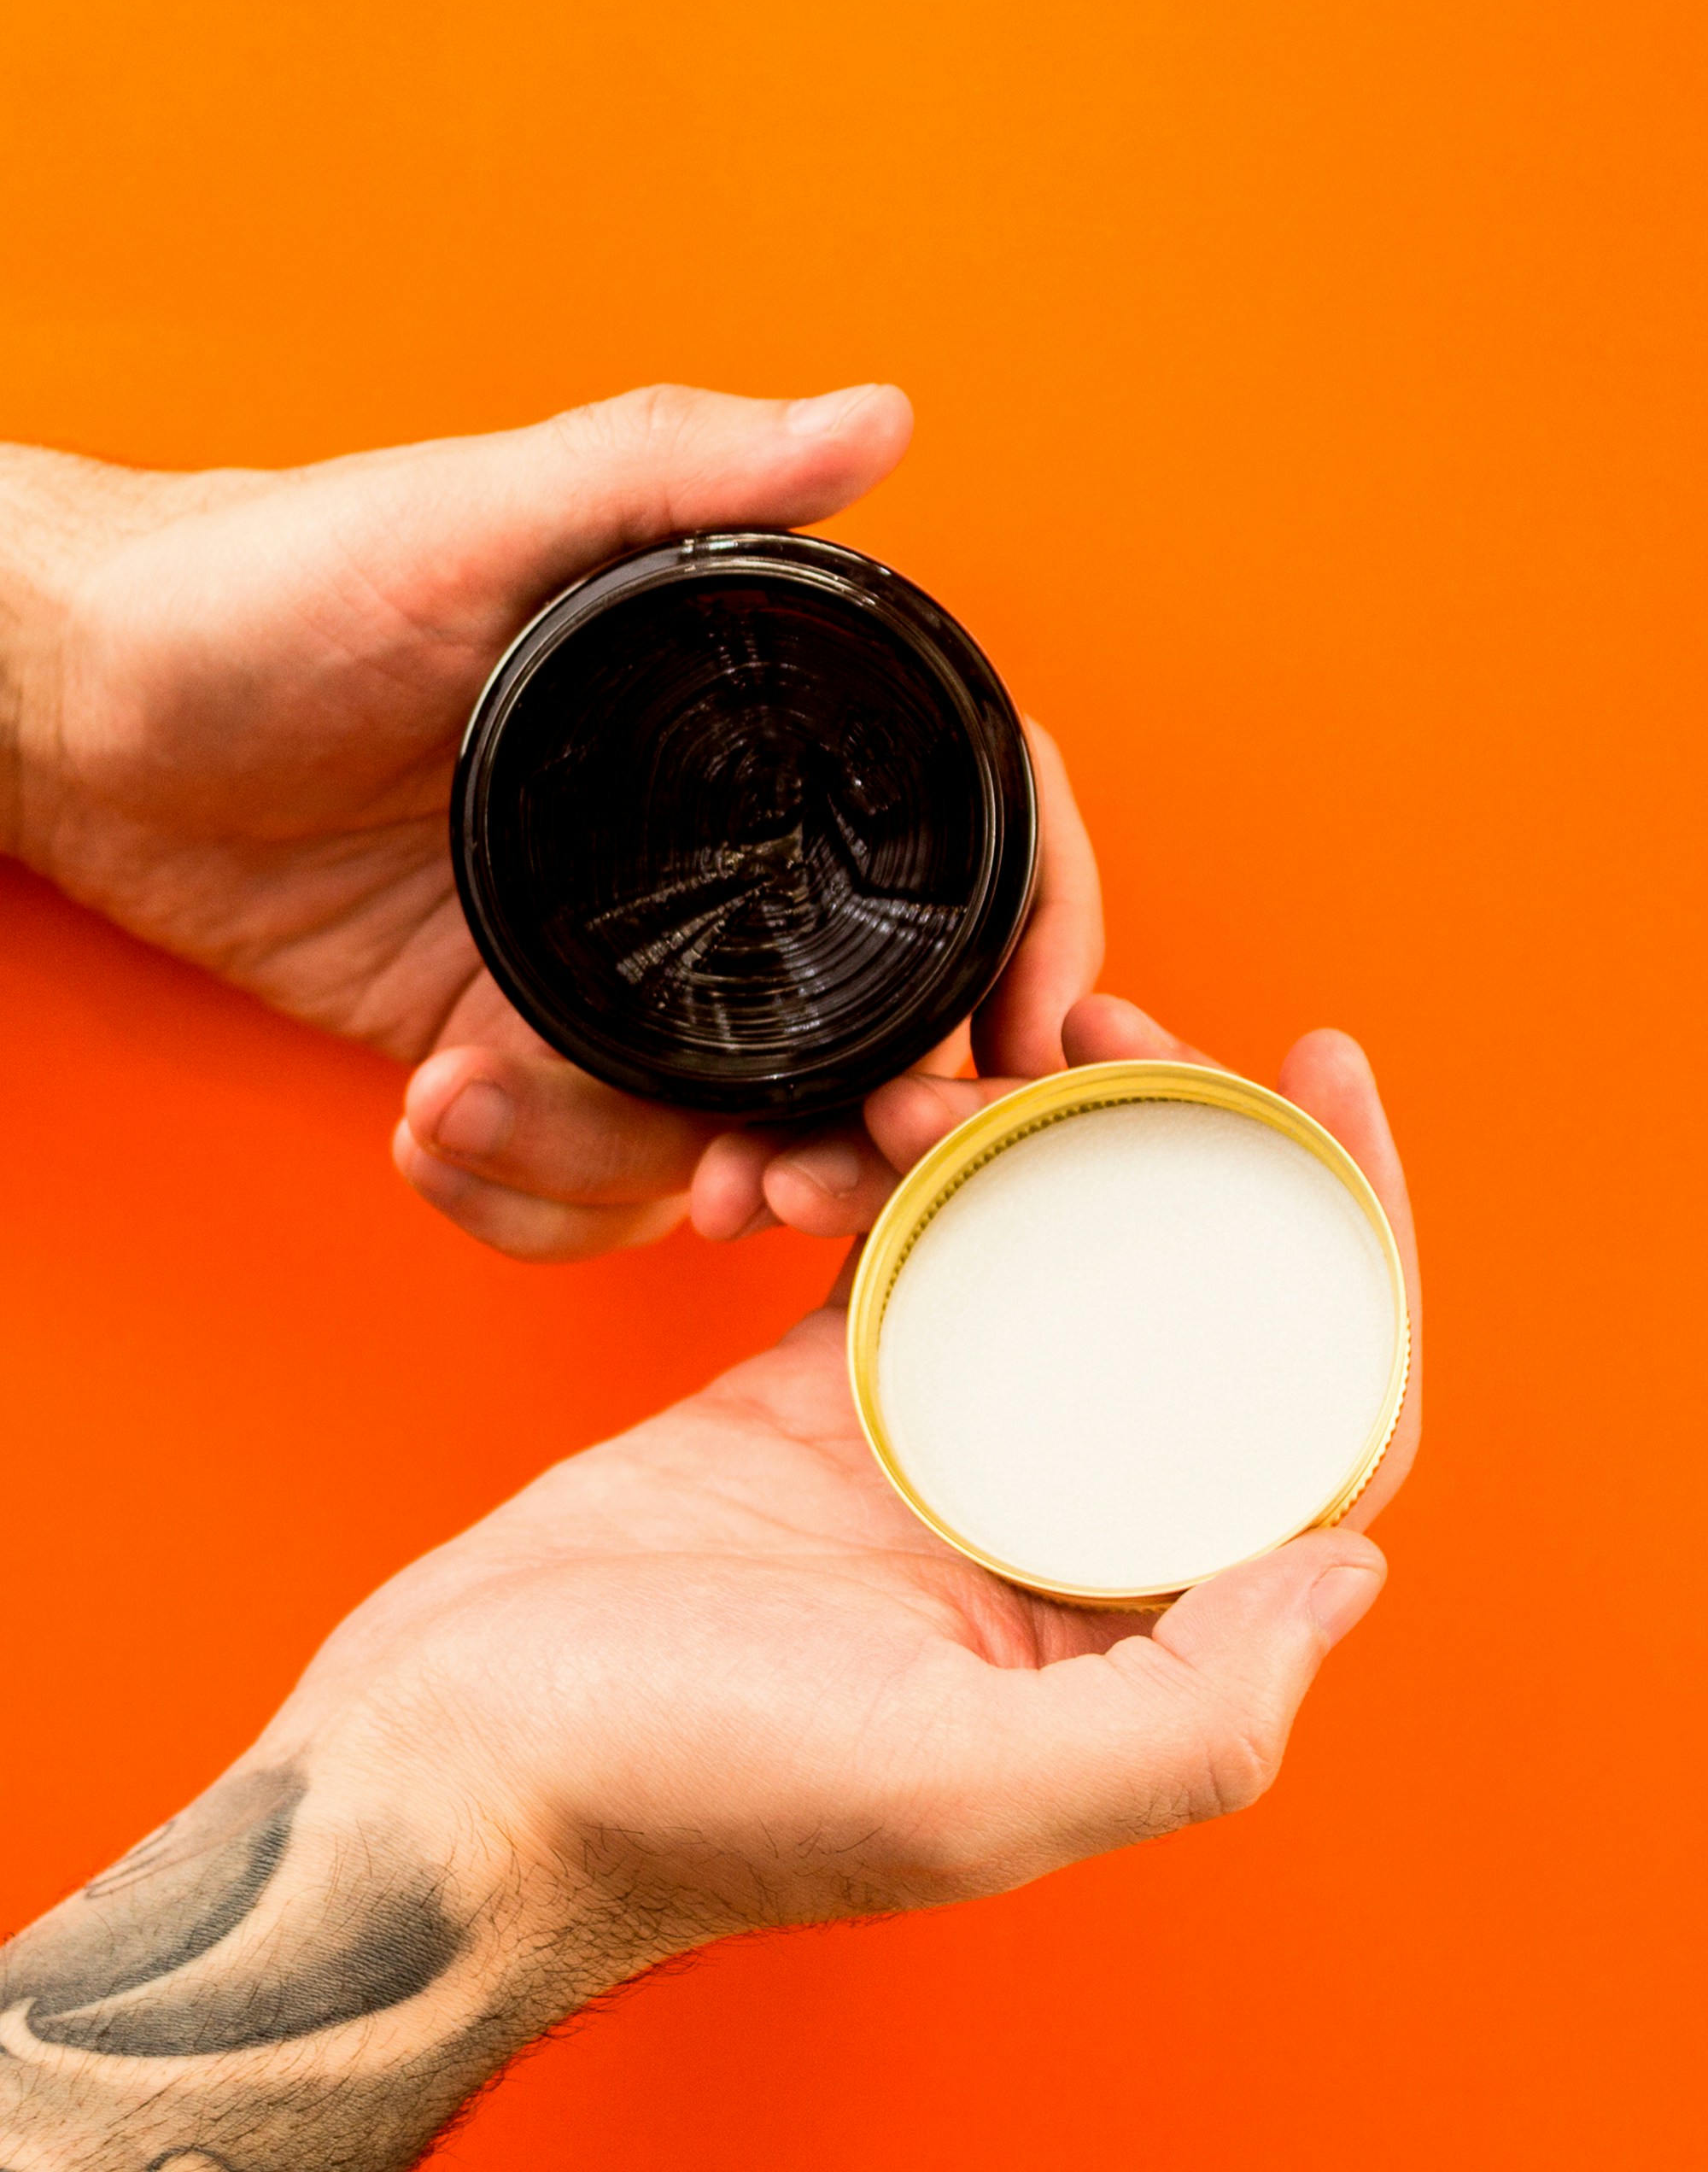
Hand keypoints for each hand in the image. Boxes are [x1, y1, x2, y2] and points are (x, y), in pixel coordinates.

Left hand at [0, 385, 1101, 1260]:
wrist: (81, 708)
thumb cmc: (265, 580)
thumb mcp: (473, 514)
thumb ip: (676, 469)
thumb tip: (877, 419)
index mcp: (736, 721)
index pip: (948, 826)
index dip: (1027, 929)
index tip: (1032, 1038)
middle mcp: (700, 851)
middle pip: (867, 1021)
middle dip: (852, 1128)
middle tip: (773, 1174)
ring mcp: (608, 963)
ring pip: (720, 1127)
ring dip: (631, 1171)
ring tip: (490, 1114)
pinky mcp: (506, 1046)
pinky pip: (580, 1171)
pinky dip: (522, 1192)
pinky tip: (430, 1128)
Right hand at [0, 1000, 1414, 2171]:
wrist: (450, 1764)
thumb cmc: (685, 1801)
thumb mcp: (964, 1792)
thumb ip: (1190, 1718)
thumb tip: (1357, 1566)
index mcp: (1119, 1628)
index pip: (1311, 1425)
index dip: (1357, 1248)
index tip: (1326, 1076)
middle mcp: (1048, 1533)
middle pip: (1181, 1300)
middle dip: (1181, 1138)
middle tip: (1114, 1016)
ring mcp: (932, 1452)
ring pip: (1040, 1248)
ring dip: (1024, 1132)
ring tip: (962, 1051)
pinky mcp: (816, 1395)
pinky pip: (898, 1238)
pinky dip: (888, 1162)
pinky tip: (863, 1106)